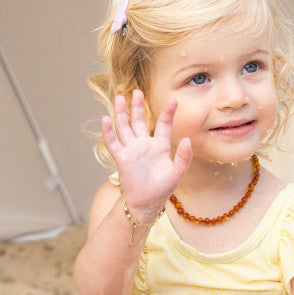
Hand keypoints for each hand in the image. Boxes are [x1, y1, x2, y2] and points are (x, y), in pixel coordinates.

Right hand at [102, 90, 191, 219]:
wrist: (146, 203)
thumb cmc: (162, 189)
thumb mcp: (177, 172)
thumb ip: (184, 157)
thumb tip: (187, 140)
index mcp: (160, 146)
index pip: (163, 125)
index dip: (168, 113)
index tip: (174, 101)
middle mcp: (144, 145)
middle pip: (139, 121)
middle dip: (138, 106)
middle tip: (137, 90)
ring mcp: (132, 150)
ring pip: (124, 127)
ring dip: (122, 113)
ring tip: (120, 97)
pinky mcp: (121, 158)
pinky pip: (113, 142)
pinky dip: (108, 131)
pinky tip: (106, 119)